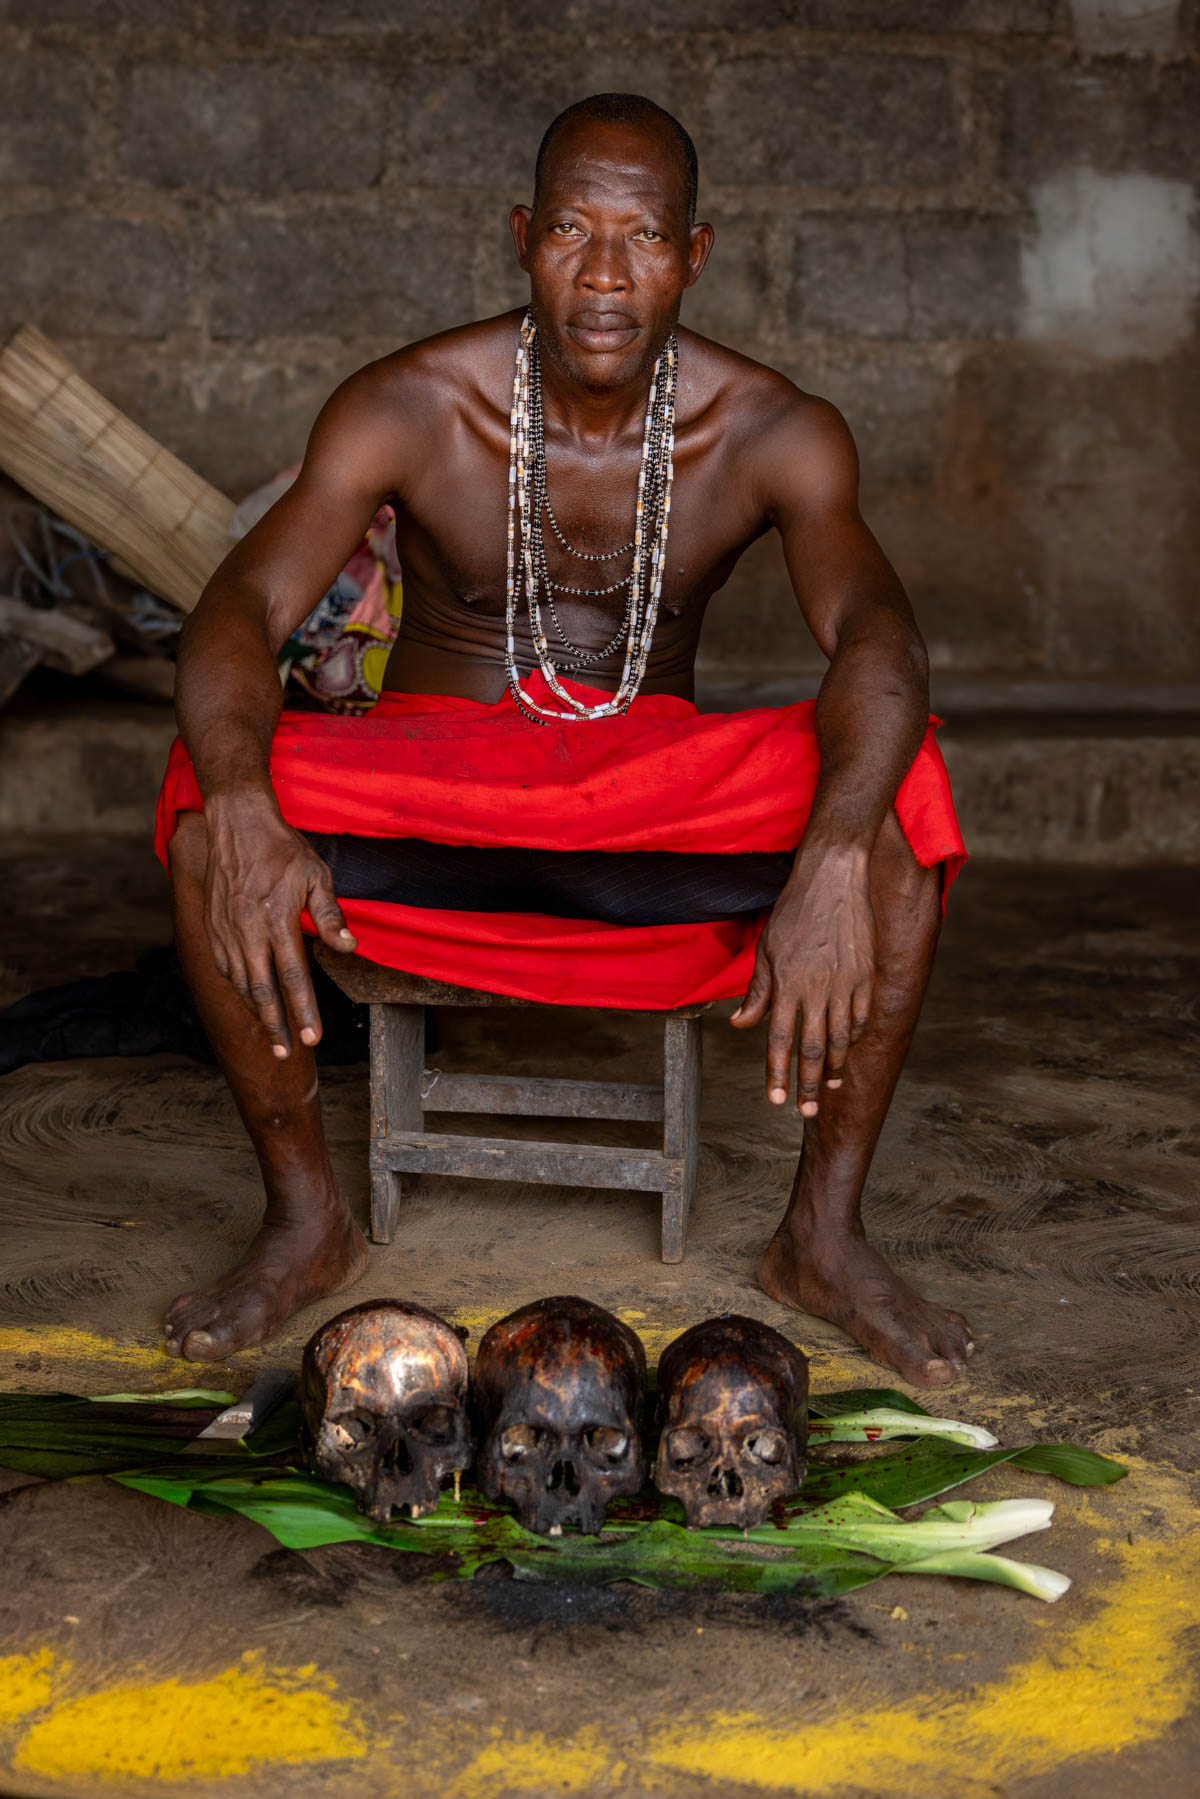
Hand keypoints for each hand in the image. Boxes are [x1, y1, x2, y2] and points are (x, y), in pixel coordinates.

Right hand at [203, 793, 356, 1055]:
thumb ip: (330, 915)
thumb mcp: (316, 875)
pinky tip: (251, 1000)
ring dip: (257, 1012)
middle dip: (276, 1026)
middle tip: (287, 1054)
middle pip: (263, 991)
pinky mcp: (212, 926)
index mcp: (276, 920)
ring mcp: (226, 930)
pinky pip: (225, 967)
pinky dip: (239, 989)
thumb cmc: (282, 848)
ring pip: (241, 983)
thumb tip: (349, 946)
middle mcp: (247, 930)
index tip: (313, 1038)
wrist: (237, 822)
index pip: (293, 977)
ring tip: (273, 1035)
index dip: (304, 1011)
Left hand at [731, 845, 874, 1112]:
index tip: (777, 1100)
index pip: (778, 1040)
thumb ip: (758, 991)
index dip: (777, 1073)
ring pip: (841, 1039)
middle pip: (813, 1049)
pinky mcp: (866, 976)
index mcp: (787, 984)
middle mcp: (817, 989)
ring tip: (829, 1089)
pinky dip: (853, 1038)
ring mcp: (846, 984)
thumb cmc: (794, 912)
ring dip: (835, 1068)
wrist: (834, 878)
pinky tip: (847, 1050)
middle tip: (806, 1111)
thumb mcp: (767, 949)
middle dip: (808, 1084)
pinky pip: (860, 1018)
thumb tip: (742, 1024)